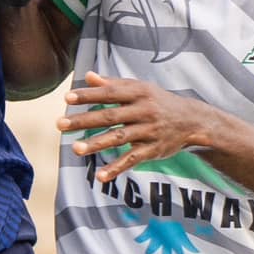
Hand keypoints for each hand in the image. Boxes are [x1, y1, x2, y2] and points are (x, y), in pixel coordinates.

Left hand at [58, 71, 213, 183]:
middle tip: (60, 124)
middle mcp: (143, 111)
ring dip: (97, 144)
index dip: (88, 95)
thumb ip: (114, 84)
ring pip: (119, 138)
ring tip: (76, 149)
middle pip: (110, 116)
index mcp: (138, 93)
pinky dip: (116, 168)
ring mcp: (148, 131)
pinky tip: (100, 176)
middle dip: (84, 121)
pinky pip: (132, 160)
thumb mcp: (141, 88)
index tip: (67, 98)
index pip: (109, 93)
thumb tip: (89, 76)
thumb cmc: (159, 102)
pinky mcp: (153, 150)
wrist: (193, 121)